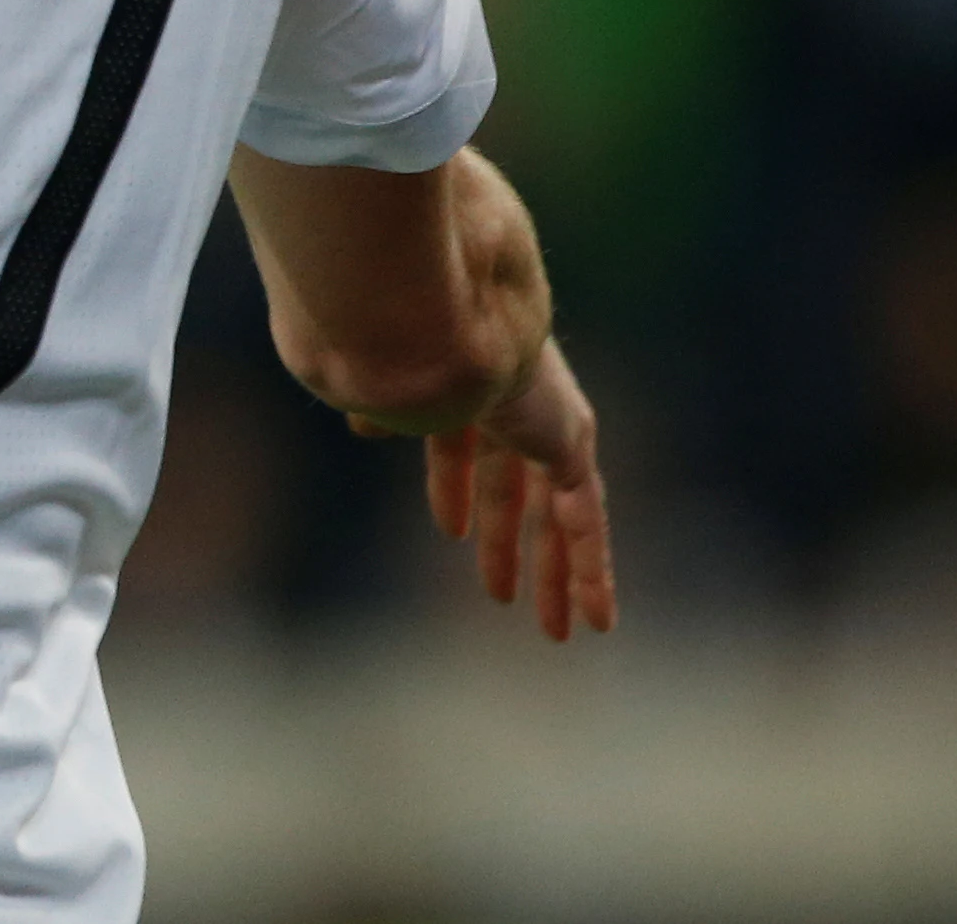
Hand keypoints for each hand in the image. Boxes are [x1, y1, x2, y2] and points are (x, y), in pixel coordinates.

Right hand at [368, 337, 617, 641]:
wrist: (438, 326)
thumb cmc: (395, 347)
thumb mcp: (385, 390)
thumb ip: (384, 410)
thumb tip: (361, 426)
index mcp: (463, 390)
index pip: (463, 452)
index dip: (453, 492)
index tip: (452, 531)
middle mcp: (513, 407)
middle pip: (516, 493)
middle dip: (507, 545)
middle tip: (498, 595)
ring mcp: (547, 427)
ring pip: (557, 517)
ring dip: (554, 573)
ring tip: (554, 629)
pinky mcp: (569, 444)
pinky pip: (585, 520)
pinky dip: (590, 569)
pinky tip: (594, 617)